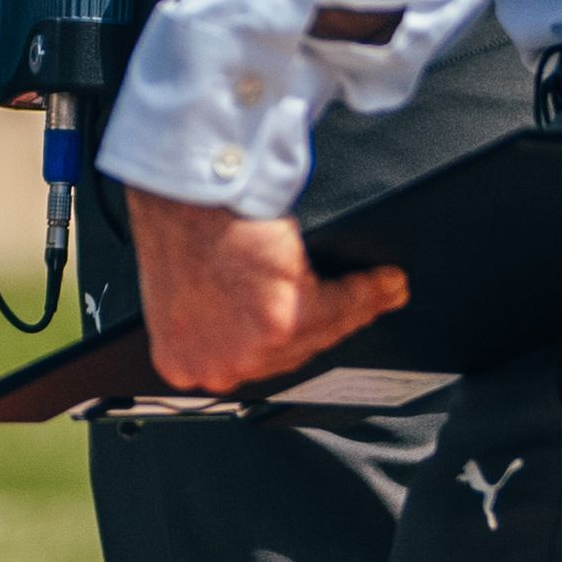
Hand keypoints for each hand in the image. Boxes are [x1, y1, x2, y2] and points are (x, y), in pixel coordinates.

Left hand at [120, 188, 410, 394]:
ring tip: (381, 290)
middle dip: (327, 327)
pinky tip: (384, 281)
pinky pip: (341, 305)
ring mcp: (252, 349)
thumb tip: (261, 319)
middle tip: (357, 308)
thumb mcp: (185, 290)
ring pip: (321, 332)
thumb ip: (218, 319)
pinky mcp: (284, 319)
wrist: (181, 194)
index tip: (317, 331)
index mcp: (183, 362)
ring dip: (356, 307)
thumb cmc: (177, 225)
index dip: (291, 342)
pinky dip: (367, 289)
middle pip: (292, 353)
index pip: (253, 362)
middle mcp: (217, 367)